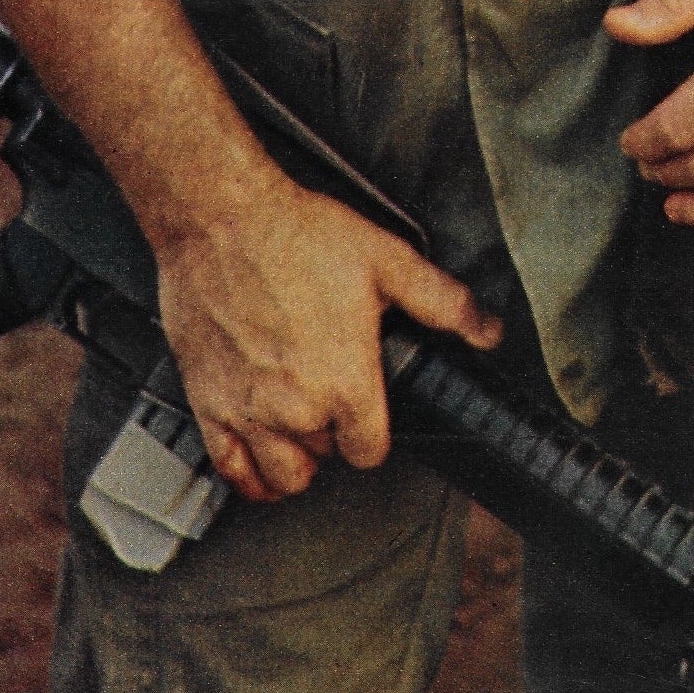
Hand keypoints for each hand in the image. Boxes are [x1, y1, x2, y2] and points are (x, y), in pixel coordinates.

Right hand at [152, 163, 500, 504]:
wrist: (223, 217)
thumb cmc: (298, 234)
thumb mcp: (388, 260)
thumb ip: (443, 302)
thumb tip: (486, 330)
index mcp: (346, 383)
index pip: (371, 451)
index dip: (375, 432)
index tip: (368, 410)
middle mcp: (297, 408)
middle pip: (328, 457)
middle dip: (335, 431)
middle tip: (333, 393)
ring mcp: (248, 411)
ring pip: (282, 475)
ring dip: (297, 457)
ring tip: (303, 427)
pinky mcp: (207, 402)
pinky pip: (231, 469)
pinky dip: (248, 474)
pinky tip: (259, 458)